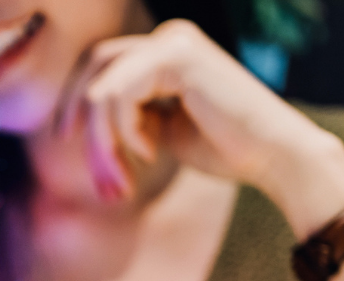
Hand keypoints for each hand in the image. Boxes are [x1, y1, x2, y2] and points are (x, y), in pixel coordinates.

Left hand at [60, 20, 343, 238]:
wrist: (275, 155)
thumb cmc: (226, 148)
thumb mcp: (163, 130)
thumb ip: (130, 118)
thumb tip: (85, 126)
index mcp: (165, 51)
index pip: (102, 66)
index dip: (77, 102)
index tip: (69, 141)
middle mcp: (169, 37)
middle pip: (95, 69)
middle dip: (84, 124)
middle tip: (95, 174)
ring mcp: (173, 42)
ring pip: (103, 89)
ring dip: (103, 143)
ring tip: (122, 180)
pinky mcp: (176, 57)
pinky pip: (120, 96)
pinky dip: (126, 132)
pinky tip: (151, 153)